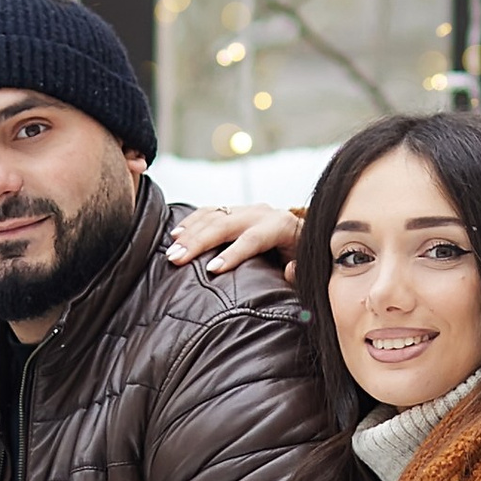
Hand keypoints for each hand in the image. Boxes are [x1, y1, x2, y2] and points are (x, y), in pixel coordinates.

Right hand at [166, 200, 303, 283]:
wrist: (302, 236)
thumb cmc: (302, 256)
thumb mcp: (308, 264)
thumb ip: (301, 270)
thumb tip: (290, 270)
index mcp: (281, 226)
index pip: (253, 239)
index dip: (233, 254)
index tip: (212, 269)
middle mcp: (262, 213)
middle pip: (225, 225)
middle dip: (199, 242)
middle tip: (177, 258)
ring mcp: (246, 210)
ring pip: (213, 217)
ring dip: (189, 234)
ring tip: (172, 252)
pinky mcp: (234, 211)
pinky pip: (208, 213)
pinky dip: (190, 223)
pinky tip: (175, 235)